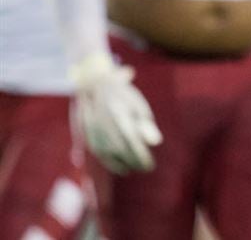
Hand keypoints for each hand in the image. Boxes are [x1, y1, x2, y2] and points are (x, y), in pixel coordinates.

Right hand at [70, 52, 161, 173]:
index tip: (150, 166)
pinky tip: (122, 167)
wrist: (96, 87)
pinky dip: (111, 163)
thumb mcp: (139, 107)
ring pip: (110, 156)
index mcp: (121, 118)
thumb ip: (147, 125)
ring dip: (123, 165)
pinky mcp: (89, 137)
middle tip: (146, 168)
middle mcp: (106, 127)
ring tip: (135, 167)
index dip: (142, 157)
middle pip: (122, 152)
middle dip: (135, 162)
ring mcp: (96, 132)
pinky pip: (100, 155)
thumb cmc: (124, 97)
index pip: (133, 144)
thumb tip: (157, 143)